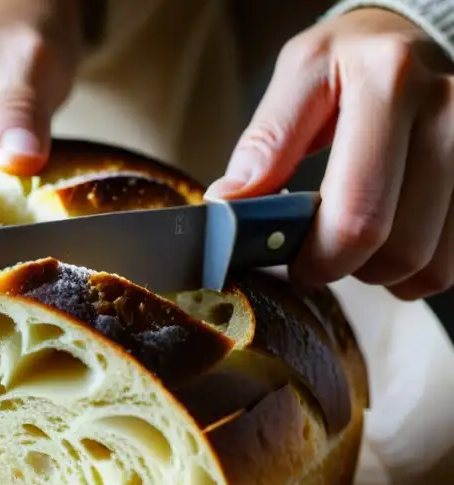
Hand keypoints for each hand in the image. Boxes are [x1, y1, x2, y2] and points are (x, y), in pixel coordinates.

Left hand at [206, 9, 453, 299]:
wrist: (418, 35)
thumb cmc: (352, 60)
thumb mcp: (300, 75)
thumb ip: (266, 140)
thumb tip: (230, 203)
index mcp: (390, 84)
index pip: (356, 215)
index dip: (319, 259)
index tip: (295, 261)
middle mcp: (450, 113)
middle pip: (398, 251)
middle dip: (346, 268)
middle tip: (320, 250)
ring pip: (432, 266)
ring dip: (384, 271)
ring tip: (358, 237)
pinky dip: (418, 266)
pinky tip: (395, 235)